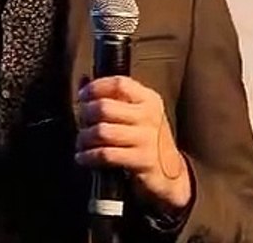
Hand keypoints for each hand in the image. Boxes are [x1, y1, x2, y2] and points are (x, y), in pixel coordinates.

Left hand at [75, 76, 191, 214]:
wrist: (170, 171)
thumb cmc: (145, 137)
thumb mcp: (136, 112)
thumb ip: (111, 96)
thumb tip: (83, 80)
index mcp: (148, 99)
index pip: (119, 84)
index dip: (96, 88)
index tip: (82, 96)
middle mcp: (149, 116)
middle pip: (104, 108)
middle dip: (85, 115)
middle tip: (82, 123)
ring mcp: (147, 139)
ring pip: (102, 132)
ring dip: (84, 137)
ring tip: (82, 142)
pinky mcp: (142, 160)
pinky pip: (106, 154)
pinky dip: (89, 156)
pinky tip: (83, 157)